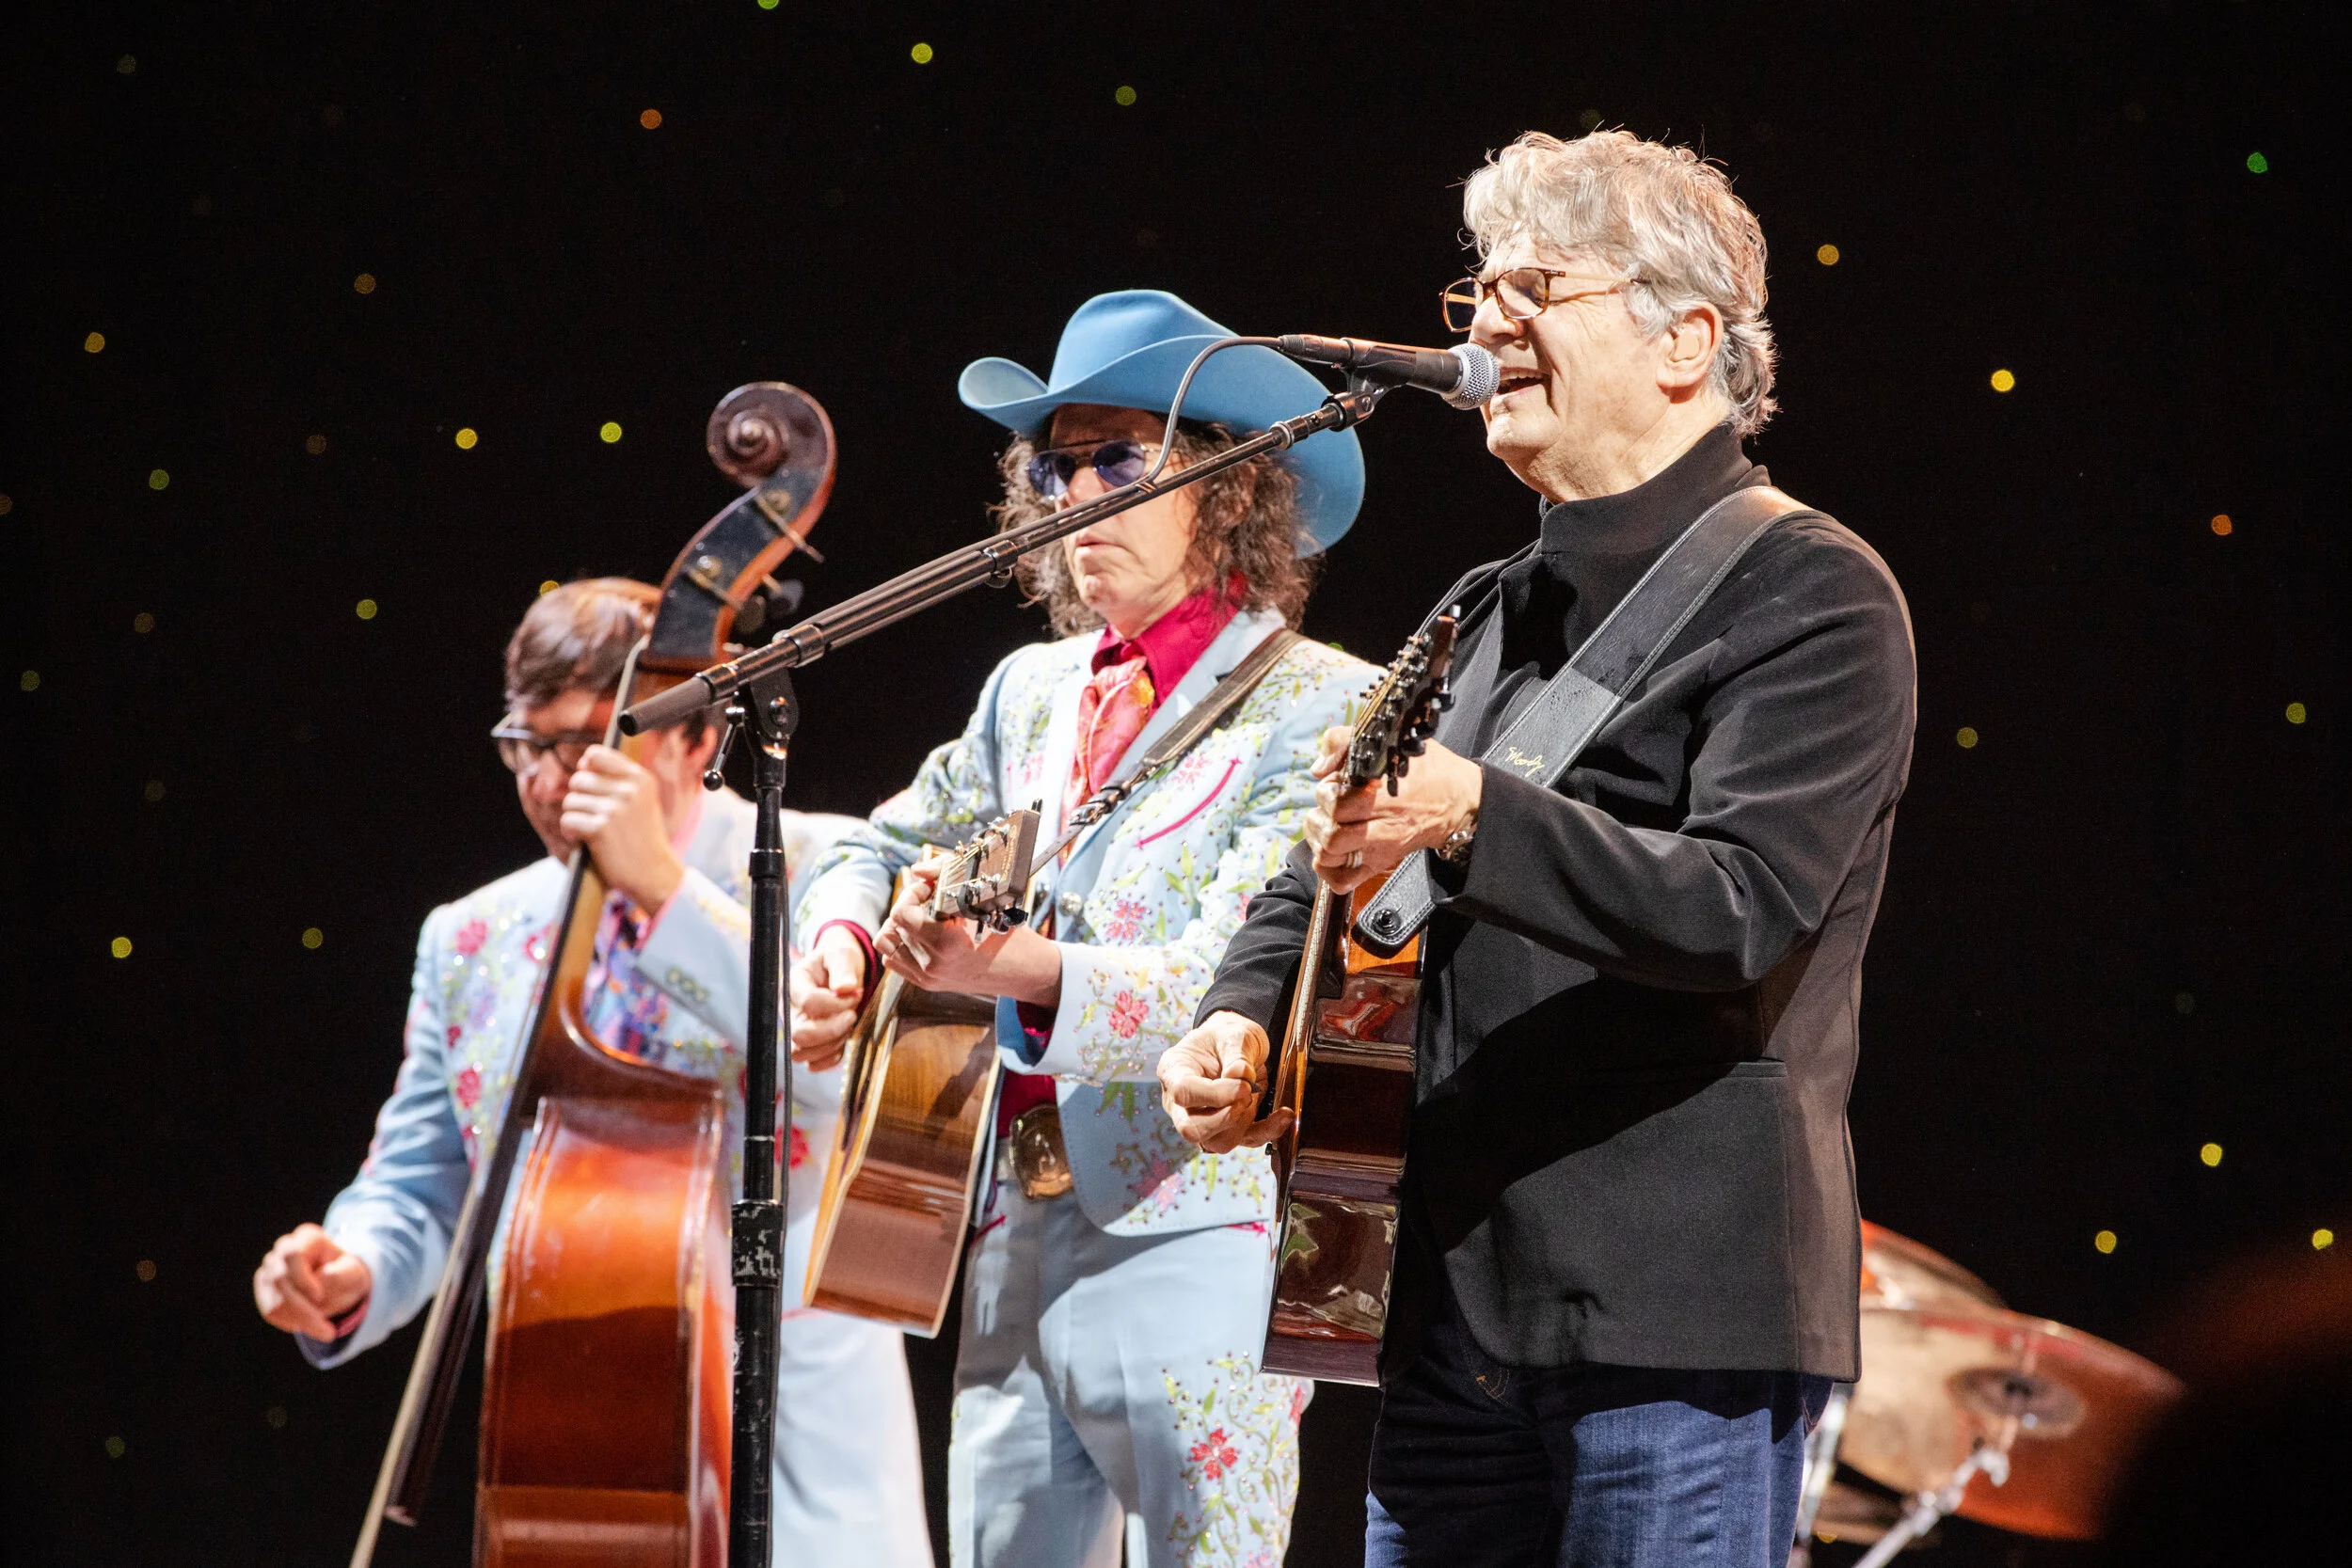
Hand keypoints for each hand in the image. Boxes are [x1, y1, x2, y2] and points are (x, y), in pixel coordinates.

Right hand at [253, 1223, 371, 1340]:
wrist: (339, 1283)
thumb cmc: (346, 1274)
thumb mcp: (354, 1273)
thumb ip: (341, 1275)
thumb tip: (323, 1278)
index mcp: (307, 1238)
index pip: (291, 1255)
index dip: (301, 1279)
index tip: (319, 1297)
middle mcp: (282, 1249)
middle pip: (279, 1280)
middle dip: (302, 1309)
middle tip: (327, 1330)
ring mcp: (269, 1270)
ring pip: (273, 1300)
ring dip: (299, 1320)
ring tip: (324, 1330)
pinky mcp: (264, 1291)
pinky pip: (271, 1312)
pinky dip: (291, 1323)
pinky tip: (309, 1324)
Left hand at [562, 745, 686, 910]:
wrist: (654, 873)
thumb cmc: (643, 838)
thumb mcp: (642, 800)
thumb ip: (619, 779)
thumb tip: (584, 762)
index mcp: (640, 778)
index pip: (596, 754)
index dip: (587, 769)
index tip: (592, 786)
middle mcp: (629, 789)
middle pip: (579, 779)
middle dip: (579, 798)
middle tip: (593, 816)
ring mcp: (615, 808)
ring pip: (570, 800)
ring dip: (574, 817)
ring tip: (591, 830)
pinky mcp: (600, 828)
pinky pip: (567, 820)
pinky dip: (571, 832)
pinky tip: (584, 840)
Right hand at [789, 923, 869, 1070]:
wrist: (841, 972)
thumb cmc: (838, 961)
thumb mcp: (842, 954)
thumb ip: (843, 968)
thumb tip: (845, 988)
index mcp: (793, 985)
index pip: (808, 1002)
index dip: (836, 1003)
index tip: (856, 993)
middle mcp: (789, 1011)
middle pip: (799, 1035)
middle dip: (832, 1029)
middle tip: (852, 1015)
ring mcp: (796, 1030)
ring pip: (803, 1053)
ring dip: (833, 1043)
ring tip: (848, 1024)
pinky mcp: (808, 1046)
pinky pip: (813, 1065)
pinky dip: (832, 1057)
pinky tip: (844, 1038)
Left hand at [874, 859, 1062, 1005]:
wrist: (1022, 970)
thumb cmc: (1008, 931)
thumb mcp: (985, 898)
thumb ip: (946, 873)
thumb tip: (917, 870)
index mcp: (947, 943)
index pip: (903, 913)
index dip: (914, 893)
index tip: (932, 888)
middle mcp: (933, 964)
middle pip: (896, 922)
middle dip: (910, 903)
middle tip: (931, 898)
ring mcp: (927, 977)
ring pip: (888, 940)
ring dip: (900, 923)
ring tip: (922, 916)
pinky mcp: (925, 983)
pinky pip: (892, 958)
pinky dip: (899, 942)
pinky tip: (920, 933)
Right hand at [1159, 1011, 1288, 1153]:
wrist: (1237, 1045)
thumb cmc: (1227, 1036)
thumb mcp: (1233, 1033)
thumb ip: (1237, 1053)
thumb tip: (1241, 1076)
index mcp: (1174, 1072)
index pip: (1183, 1094)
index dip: (1214, 1095)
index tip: (1243, 1085)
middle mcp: (1181, 1103)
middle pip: (1192, 1129)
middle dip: (1226, 1117)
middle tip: (1247, 1094)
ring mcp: (1202, 1121)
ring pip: (1217, 1143)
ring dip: (1244, 1123)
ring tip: (1255, 1095)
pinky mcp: (1227, 1130)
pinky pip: (1245, 1142)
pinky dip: (1268, 1131)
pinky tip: (1283, 1115)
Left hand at [1300, 727, 1482, 894]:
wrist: (1458, 801)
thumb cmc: (1426, 769)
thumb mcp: (1390, 740)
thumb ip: (1345, 741)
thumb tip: (1318, 768)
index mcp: (1382, 795)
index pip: (1335, 803)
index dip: (1327, 791)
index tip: (1336, 783)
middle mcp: (1381, 826)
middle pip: (1329, 834)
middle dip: (1319, 816)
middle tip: (1329, 806)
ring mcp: (1379, 849)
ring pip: (1329, 856)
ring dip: (1319, 840)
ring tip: (1327, 825)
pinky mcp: (1380, 863)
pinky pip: (1341, 880)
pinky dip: (1327, 868)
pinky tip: (1332, 850)